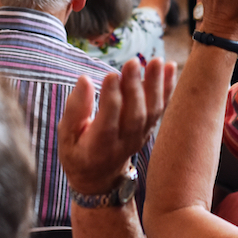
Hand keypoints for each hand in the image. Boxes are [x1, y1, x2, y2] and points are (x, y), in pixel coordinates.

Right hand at [59, 58, 175, 194]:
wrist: (100, 176)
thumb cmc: (78, 151)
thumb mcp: (66, 137)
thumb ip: (75, 111)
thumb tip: (84, 80)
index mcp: (99, 147)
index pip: (108, 122)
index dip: (110, 99)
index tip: (111, 75)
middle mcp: (124, 142)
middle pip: (134, 115)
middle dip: (134, 88)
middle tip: (132, 63)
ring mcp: (140, 136)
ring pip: (151, 111)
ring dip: (155, 84)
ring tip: (156, 61)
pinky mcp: (150, 128)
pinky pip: (161, 107)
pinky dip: (168, 87)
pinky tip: (170, 66)